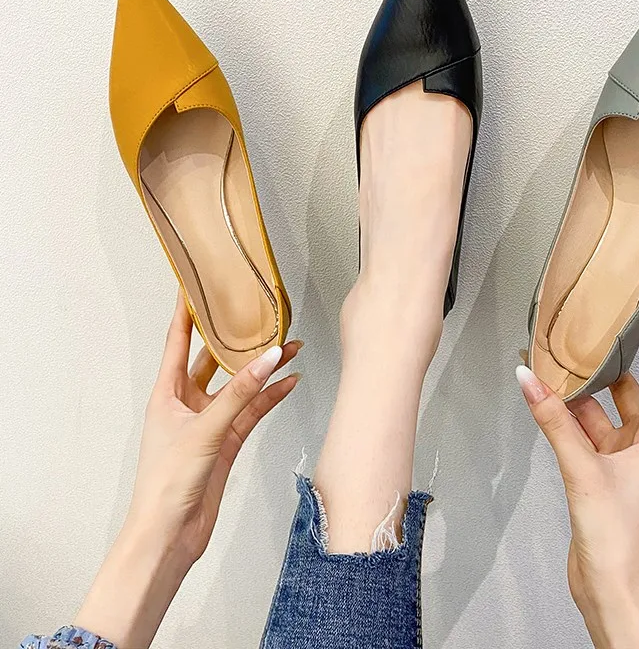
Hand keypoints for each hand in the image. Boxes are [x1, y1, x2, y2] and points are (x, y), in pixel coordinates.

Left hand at [75, 293, 301, 648]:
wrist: (169, 535)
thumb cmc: (165, 484)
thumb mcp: (203, 430)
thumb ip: (239, 394)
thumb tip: (269, 359)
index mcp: (166, 393)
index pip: (177, 341)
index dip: (186, 312)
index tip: (195, 285)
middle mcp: (187, 403)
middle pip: (214, 361)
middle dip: (236, 340)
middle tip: (257, 315)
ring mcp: (209, 422)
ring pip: (240, 386)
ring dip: (262, 369)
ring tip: (289, 347)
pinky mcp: (226, 442)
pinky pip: (252, 411)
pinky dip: (271, 397)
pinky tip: (290, 383)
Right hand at [517, 300, 638, 648]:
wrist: (608, 585)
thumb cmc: (615, 536)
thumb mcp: (583, 469)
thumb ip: (554, 422)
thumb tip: (530, 380)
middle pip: (631, 393)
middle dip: (613, 365)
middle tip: (597, 333)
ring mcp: (618, 462)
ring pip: (600, 415)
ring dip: (581, 394)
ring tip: (560, 364)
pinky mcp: (597, 476)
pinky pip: (582, 435)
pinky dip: (566, 418)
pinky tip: (547, 404)